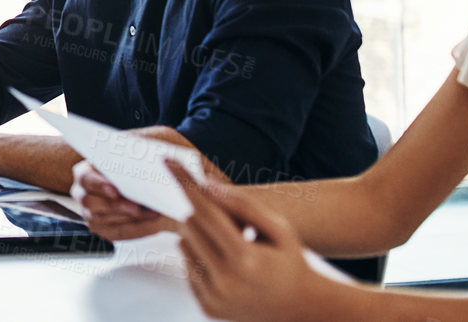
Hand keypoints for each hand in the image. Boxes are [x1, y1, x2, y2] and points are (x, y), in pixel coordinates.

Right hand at [71, 161, 176, 240]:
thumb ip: (144, 159)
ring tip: (153, 213)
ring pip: (103, 219)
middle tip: (136, 207)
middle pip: (90, 202)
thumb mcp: (138, 161)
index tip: (116, 191)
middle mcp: (82, 194)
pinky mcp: (103, 230)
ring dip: (130, 218)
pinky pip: (118, 232)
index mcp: (85, 173)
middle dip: (115, 205)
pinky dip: (137, 228)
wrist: (145, 192)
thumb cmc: (137, 171)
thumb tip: (162, 160)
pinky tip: (153, 223)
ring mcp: (89, 214)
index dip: (99, 185)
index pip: (85, 178)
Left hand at [167, 160, 351, 321]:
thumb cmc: (290, 262)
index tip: (168, 161)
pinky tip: (226, 264)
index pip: (205, 211)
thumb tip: (207, 185)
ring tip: (231, 246)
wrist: (300, 308)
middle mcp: (225, 282)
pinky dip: (199, 257)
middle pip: (191, 224)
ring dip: (200, 234)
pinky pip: (187, 266)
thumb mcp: (279, 229)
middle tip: (229, 219)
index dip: (185, 183)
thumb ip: (244, 205)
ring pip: (184, 244)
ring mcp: (214, 297)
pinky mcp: (206, 305)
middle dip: (202, 211)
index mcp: (245, 259)